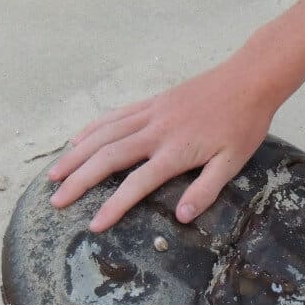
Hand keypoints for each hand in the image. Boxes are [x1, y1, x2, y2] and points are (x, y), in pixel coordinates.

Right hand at [49, 54, 282, 231]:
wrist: (249, 79)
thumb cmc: (243, 124)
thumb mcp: (233, 162)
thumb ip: (206, 190)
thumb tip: (181, 217)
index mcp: (175, 151)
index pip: (136, 183)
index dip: (113, 205)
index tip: (93, 225)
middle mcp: (155, 131)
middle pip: (107, 156)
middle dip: (78, 179)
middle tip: (56, 200)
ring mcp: (150, 113)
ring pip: (103, 134)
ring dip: (76, 154)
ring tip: (55, 173)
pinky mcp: (152, 102)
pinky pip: (115, 115)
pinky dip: (92, 128)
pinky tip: (77, 139)